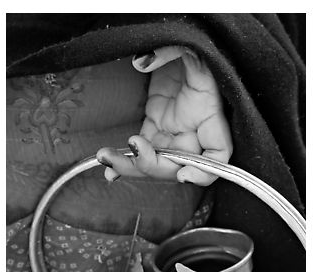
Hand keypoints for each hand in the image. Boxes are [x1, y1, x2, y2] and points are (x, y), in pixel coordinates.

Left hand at [97, 46, 232, 185]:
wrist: (179, 43)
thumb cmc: (191, 46)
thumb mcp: (190, 45)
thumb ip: (171, 51)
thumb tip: (144, 60)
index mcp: (209, 115)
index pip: (218, 154)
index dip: (204, 172)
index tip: (183, 173)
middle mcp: (192, 133)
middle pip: (176, 166)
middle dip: (151, 165)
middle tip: (130, 150)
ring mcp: (172, 134)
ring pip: (155, 164)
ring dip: (131, 167)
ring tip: (107, 159)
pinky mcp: (154, 129)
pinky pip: (141, 153)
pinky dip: (126, 163)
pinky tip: (110, 170)